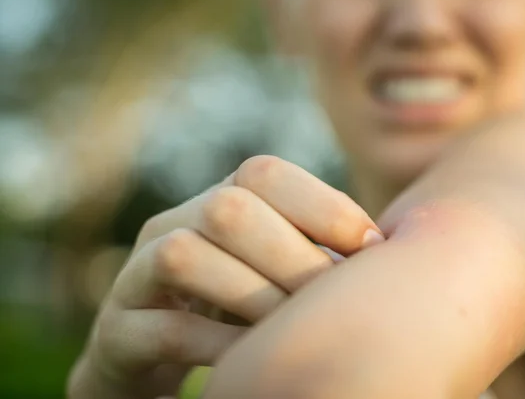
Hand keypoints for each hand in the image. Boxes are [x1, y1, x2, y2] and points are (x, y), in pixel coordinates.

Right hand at [67, 156, 383, 398]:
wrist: (157, 358)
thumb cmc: (240, 309)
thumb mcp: (280, 272)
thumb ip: (320, 251)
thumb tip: (398, 248)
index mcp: (219, 201)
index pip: (264, 174)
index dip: (322, 205)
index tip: (371, 247)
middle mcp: (173, 224)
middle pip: (228, 208)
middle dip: (291, 255)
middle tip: (330, 298)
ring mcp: (137, 275)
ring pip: (185, 255)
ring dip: (253, 295)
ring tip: (289, 327)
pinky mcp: (117, 330)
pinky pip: (164, 329)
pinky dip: (217, 344)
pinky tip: (251, 358)